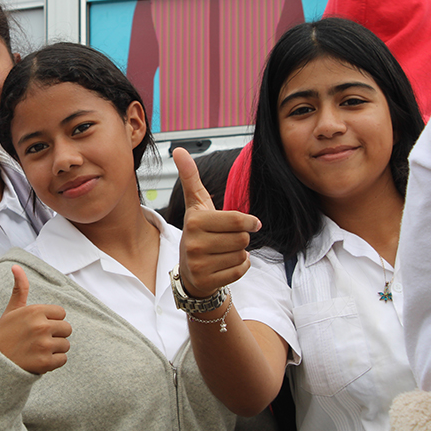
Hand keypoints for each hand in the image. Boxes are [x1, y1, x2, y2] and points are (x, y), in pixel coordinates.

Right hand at [0, 266, 71, 374]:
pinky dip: (54, 361)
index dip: (52, 320)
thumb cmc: (5, 333)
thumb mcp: (12, 310)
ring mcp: (44, 345)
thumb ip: (20, 288)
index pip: (61, 313)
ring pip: (65, 345)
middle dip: (56, 334)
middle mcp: (41, 327)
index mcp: (35, 311)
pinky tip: (40, 359)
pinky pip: (63, 359)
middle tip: (40, 339)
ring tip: (39, 349)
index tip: (39, 326)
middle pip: (67, 329)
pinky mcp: (46, 362)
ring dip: (55, 349)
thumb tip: (15, 266)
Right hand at [173, 148, 260, 297]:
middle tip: (225, 240)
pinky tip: (224, 265)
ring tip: (223, 252)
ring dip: (239, 254)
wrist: (189, 270)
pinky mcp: (206, 280)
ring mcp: (198, 264)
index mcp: (194, 221)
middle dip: (241, 238)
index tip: (251, 223)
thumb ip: (190, 178)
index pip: (238, 220)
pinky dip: (239, 268)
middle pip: (242, 238)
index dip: (249, 221)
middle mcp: (193, 243)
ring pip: (242, 255)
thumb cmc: (199, 232)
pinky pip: (240, 270)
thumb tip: (179, 149)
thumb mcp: (196, 205)